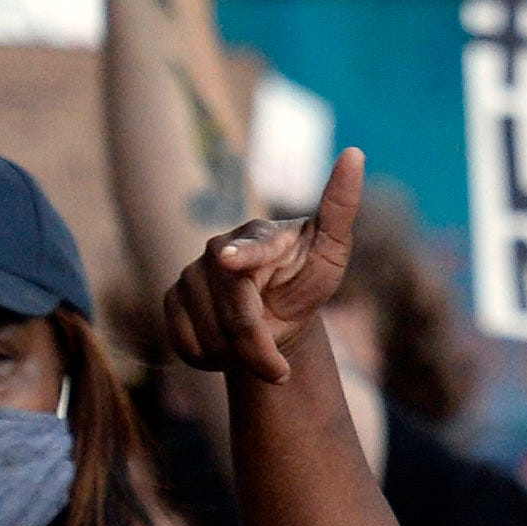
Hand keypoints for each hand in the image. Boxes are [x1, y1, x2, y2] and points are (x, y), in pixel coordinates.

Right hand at [163, 151, 361, 383]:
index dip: (242, 256)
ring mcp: (190, 274)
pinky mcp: (171, 299)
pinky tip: (227, 348)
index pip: (249, 251)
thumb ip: (339, 210)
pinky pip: (183, 342)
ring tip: (257, 345)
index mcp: (260, 235)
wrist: (277, 319)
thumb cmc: (308, 281)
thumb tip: (355, 153)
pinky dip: (208, 359)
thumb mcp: (331, 252)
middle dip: (257, 346)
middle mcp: (219, 250)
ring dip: (235, 355)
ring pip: (206, 331)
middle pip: (233, 309)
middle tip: (278, 372)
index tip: (231, 260)